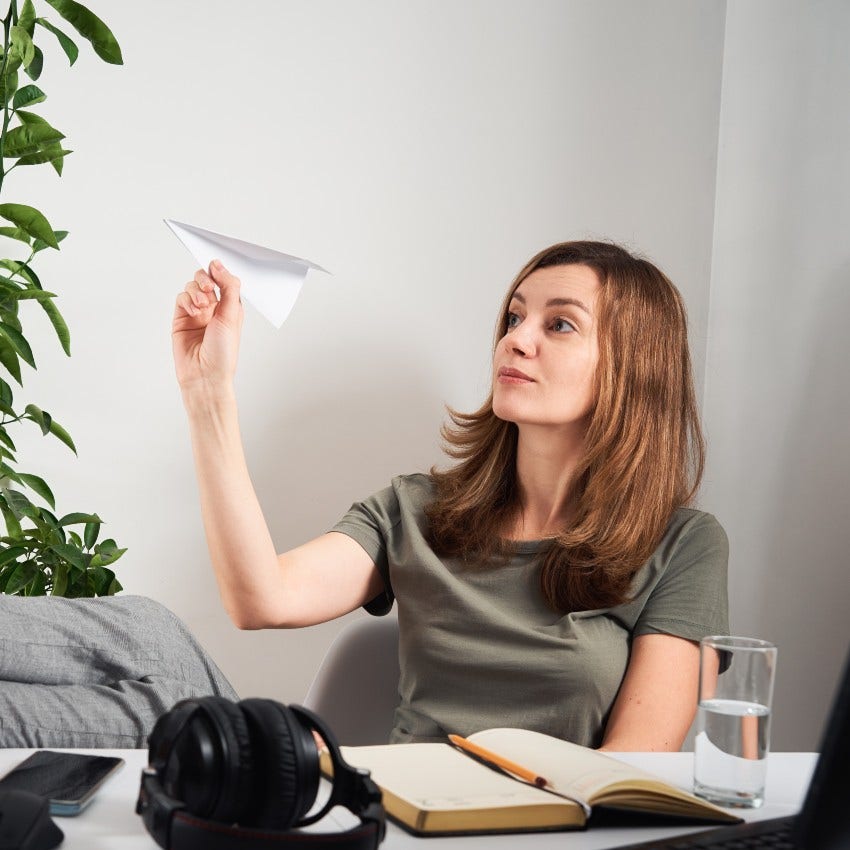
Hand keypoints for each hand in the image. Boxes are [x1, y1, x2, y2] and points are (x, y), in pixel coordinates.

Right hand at [172, 260, 243, 393]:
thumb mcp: (232, 315)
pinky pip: (181, 298)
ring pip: (191, 287)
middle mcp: (213, 308)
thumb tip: (218, 265)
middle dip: (205, 279)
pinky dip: (187, 300)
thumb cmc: (223, 352)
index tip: (215, 267)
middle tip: (208, 287)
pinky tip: (194, 311)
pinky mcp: (181, 319)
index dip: (218, 272)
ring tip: (203, 306)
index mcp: (230, 307)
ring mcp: (196, 313)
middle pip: (204, 279)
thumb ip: (228, 287)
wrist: (205, 375)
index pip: (222, 280)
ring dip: (196, 292)